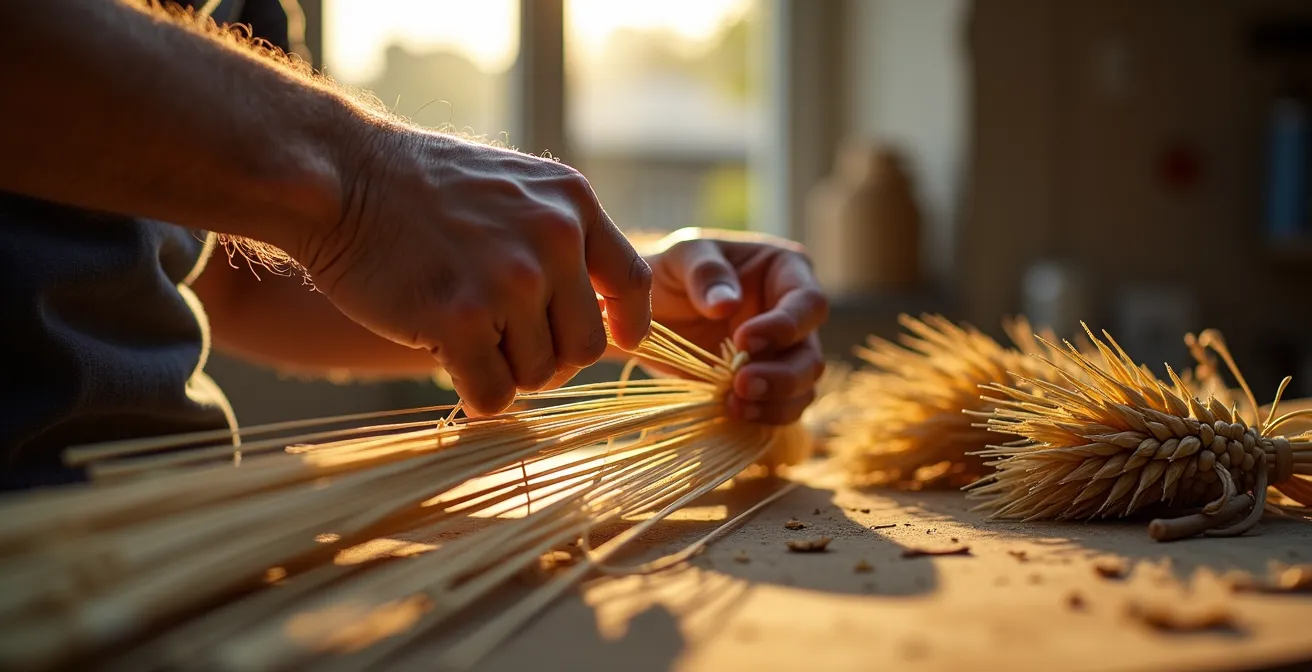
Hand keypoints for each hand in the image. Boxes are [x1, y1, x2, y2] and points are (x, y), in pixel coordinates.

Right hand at [293, 127, 652, 414]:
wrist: (342, 177)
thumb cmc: (421, 188)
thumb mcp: (514, 186)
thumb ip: (561, 236)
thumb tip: (597, 311)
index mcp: (572, 203)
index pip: (633, 283)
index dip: (626, 324)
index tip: (617, 342)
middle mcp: (554, 240)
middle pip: (585, 346)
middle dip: (549, 356)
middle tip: (505, 342)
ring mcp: (510, 281)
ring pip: (537, 375)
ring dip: (501, 368)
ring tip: (459, 327)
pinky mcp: (461, 319)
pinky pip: (495, 395)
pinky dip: (474, 393)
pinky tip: (446, 359)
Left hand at [644, 228, 828, 424]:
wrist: (650, 308)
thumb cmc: (673, 271)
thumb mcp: (682, 256)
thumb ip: (705, 272)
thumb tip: (727, 304)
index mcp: (786, 272)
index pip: (808, 303)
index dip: (784, 326)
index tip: (743, 340)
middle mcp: (795, 315)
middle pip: (811, 353)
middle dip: (783, 376)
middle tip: (742, 385)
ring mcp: (784, 353)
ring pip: (803, 387)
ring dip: (774, 402)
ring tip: (734, 406)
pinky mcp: (766, 384)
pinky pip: (782, 408)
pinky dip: (763, 416)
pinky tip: (733, 414)